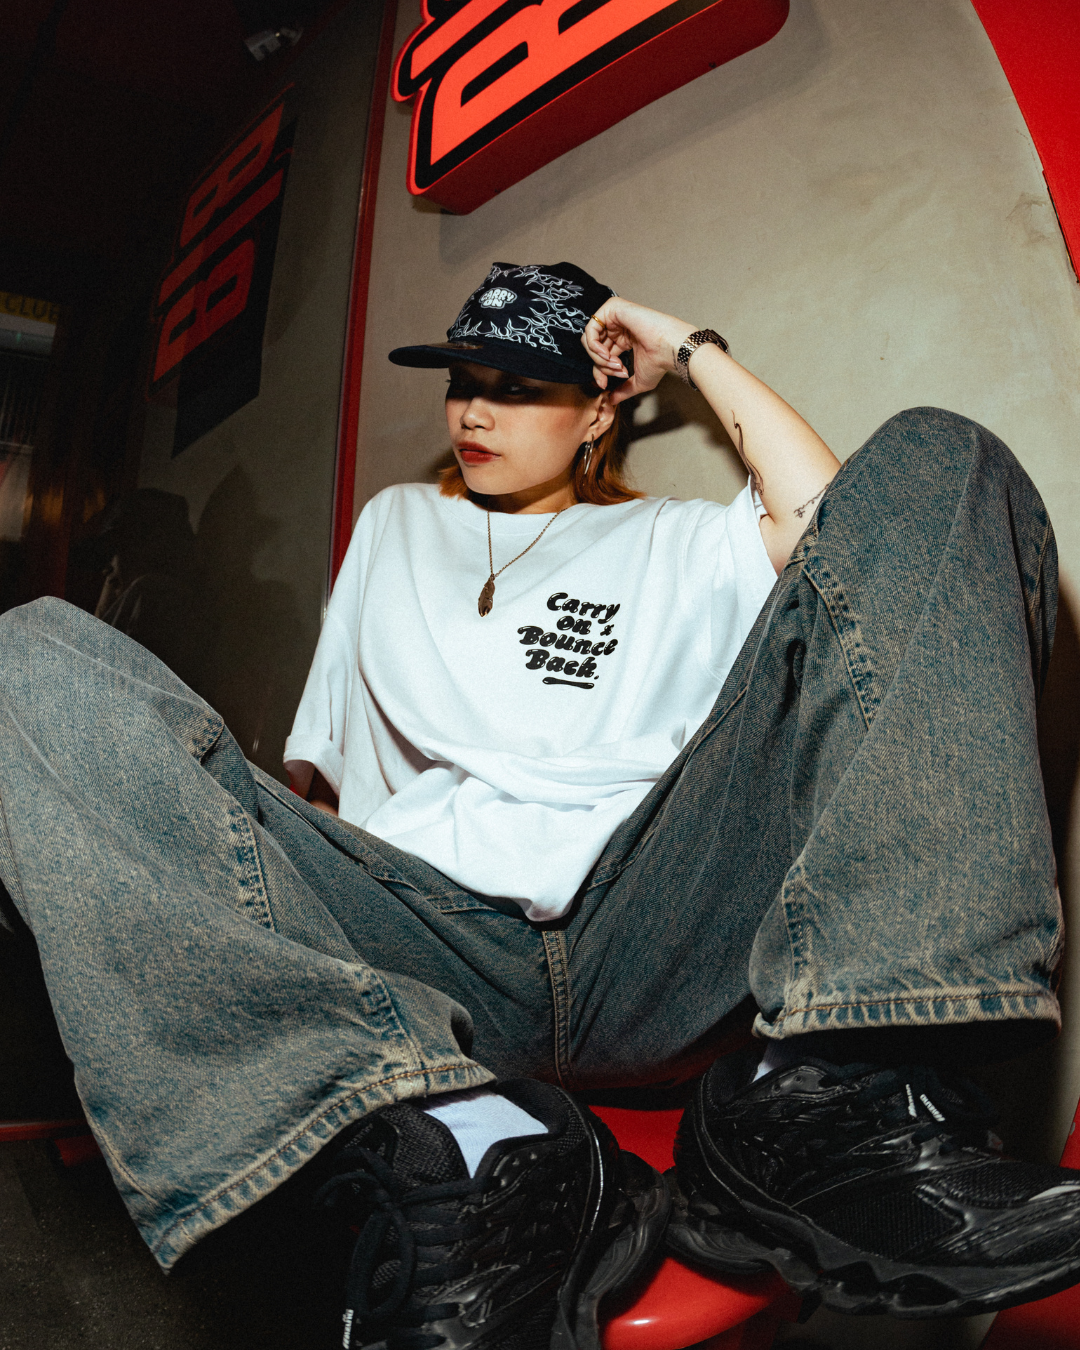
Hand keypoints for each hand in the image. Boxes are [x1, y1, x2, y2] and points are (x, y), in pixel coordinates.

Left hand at [580, 298, 695, 403]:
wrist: (669, 348)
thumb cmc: (659, 361)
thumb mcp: (638, 380)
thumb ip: (623, 389)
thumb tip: (610, 401)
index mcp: (623, 339)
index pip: (601, 355)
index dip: (599, 371)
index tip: (605, 384)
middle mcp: (617, 327)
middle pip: (593, 348)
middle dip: (600, 365)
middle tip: (617, 372)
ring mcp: (615, 316)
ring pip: (589, 339)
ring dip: (598, 358)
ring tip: (615, 364)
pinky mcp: (612, 307)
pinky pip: (590, 329)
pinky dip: (594, 346)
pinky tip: (607, 354)